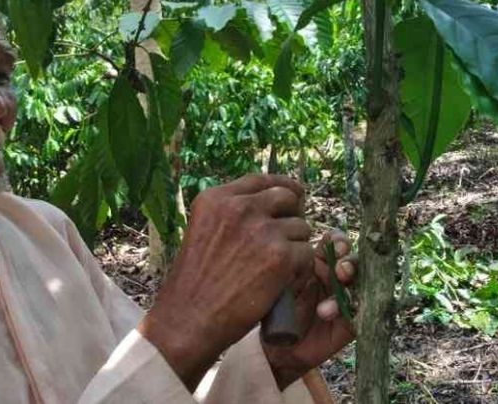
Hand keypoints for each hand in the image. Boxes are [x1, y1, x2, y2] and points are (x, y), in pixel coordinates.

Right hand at [138, 175, 314, 390]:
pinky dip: (301, 269)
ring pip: (301, 227)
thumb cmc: (195, 281)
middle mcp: (239, 208)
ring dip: (296, 246)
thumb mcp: (202, 231)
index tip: (291, 197)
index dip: (281, 187)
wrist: (189, 318)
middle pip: (286, 197)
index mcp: (215, 198)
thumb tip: (267, 203)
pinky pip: (307, 253)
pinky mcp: (281, 257)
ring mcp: (262, 231)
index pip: (260, 179)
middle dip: (292, 215)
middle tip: (288, 236)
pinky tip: (284, 281)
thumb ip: (229, 214)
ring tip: (277, 268)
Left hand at [262, 230, 356, 389]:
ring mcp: (344, 300)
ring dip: (351, 282)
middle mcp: (335, 279)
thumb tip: (300, 245)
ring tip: (338, 284)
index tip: (335, 242)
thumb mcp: (281, 281)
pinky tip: (328, 312)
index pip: (336, 244)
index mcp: (319, 263)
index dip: (339, 241)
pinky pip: (357, 313)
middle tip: (340, 268)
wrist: (276, 344)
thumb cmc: (276, 307)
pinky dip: (346, 309)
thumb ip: (292, 265)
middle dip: (349, 261)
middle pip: (352, 261)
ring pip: (359, 284)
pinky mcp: (349, 324)